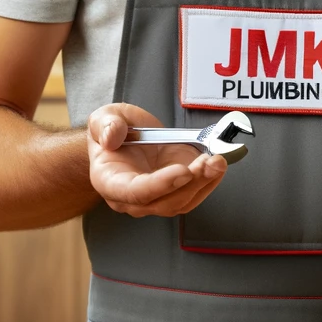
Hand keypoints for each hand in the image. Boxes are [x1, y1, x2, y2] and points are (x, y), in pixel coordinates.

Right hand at [87, 103, 226, 217]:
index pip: (134, 193)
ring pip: (182, 201)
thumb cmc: (112, 132)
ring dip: (204, 183)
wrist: (124, 136)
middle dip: (190, 183)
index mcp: (110, 182)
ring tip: (217, 161)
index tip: (182, 171)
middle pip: (163, 202)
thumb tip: (112, 136)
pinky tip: (218, 166)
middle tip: (207, 161)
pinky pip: (194, 194)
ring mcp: (156, 197)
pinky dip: (209, 181)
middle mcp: (132, 198)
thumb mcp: (103, 119)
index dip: (159, 185)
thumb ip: (106, 126)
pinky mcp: (175, 190)